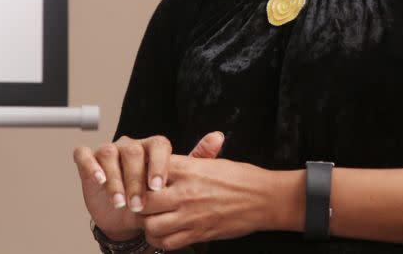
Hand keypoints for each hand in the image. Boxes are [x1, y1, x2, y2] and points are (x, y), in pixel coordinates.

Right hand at [73, 131, 225, 239]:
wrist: (126, 215)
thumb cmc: (153, 197)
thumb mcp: (175, 183)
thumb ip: (196, 159)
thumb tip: (218, 136)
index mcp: (153, 147)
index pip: (158, 145)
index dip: (158, 163)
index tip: (158, 186)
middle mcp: (131, 146)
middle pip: (132, 151)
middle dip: (135, 180)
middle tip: (139, 204)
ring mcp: (109, 152)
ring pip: (109, 154)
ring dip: (114, 180)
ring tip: (121, 202)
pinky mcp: (89, 161)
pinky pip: (85, 156)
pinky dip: (90, 165)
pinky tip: (98, 180)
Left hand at [134, 155, 270, 250]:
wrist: (265, 199)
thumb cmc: (241, 178)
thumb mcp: (214, 161)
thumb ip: (189, 160)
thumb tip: (170, 160)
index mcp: (189, 169)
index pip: (150, 170)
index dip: (141, 175)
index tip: (142, 178)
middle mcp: (186, 192)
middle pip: (143, 201)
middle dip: (137, 203)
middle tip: (140, 202)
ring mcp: (191, 215)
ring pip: (151, 225)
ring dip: (146, 224)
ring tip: (151, 218)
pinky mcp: (198, 233)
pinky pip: (167, 243)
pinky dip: (160, 240)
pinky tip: (163, 232)